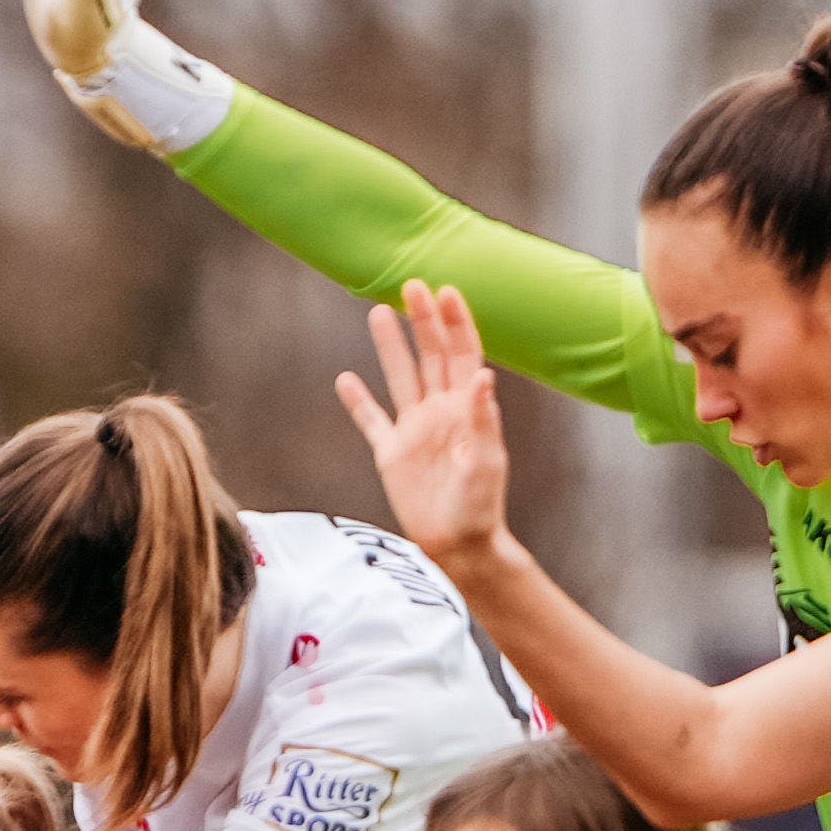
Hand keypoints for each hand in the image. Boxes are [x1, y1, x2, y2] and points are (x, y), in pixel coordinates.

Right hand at [339, 286, 517, 572]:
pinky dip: (358, 401)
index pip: (462, 353)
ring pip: (400, 377)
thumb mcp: (485, 461)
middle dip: (420, 320)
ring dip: (388, 346)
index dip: (455, 322)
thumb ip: (482, 419)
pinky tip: (344, 379)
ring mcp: (414, 430)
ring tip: (376, 313)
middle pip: (429, 355)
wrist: (457, 545)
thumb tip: (482, 375)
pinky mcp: (391, 453)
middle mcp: (440, 412)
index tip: (444, 290)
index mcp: (467, 408)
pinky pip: (372, 420)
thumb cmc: (479, 505)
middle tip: (409, 286)